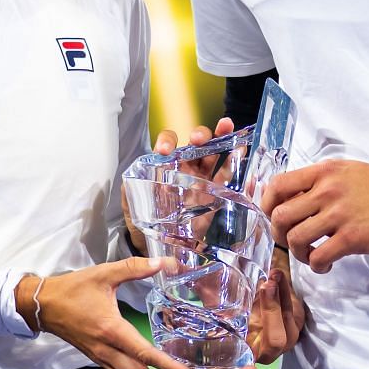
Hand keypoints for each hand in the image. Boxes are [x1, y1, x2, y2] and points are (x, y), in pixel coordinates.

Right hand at [23, 258, 196, 368]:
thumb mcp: (104, 273)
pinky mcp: (98, 359)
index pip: (144, 355)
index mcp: (111, 329)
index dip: (168, 367)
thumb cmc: (74, 288)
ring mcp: (101, 358)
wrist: (44, 305)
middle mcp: (107, 350)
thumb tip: (165, 263)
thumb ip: (135, 267)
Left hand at [126, 116, 238, 255]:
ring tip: (226, 125)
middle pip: (196, 143)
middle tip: (199, 139)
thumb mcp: (132, 203)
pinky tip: (240, 147)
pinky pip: (225, 173)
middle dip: (199, 135)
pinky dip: (234, 159)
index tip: (167, 150)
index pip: (168, 142)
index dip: (168, 141)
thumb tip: (128, 179)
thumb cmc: (143, 218)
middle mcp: (185, 166)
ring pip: (213, 152)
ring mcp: (201, 178)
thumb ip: (130, 188)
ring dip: (220, 136)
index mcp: (166, 164)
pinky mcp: (214, 192)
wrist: (158, 243)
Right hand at [202, 254, 306, 368]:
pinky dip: (284, 297)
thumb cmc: (228, 287)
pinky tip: (276, 276)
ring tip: (266, 283)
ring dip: (273, 313)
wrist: (258, 275)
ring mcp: (270, 347)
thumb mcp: (208, 285)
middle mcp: (246, 358)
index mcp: (223, 356)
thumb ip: (191, 281)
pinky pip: (291, 322)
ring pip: (276, 344)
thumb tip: (170, 265)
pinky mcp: (291, 331)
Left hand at [260, 159, 368, 274]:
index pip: (278, 184)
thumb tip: (295, 200)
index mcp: (325, 172)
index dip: (267, 204)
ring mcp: (339, 214)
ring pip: (295, 238)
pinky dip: (316, 266)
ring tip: (312, 255)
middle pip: (280, 215)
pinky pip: (318, 256)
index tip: (273, 218)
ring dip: (298, 253)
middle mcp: (327, 189)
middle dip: (279, 234)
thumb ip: (322, 183)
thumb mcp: (349, 173)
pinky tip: (326, 265)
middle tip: (293, 241)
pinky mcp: (353, 237)